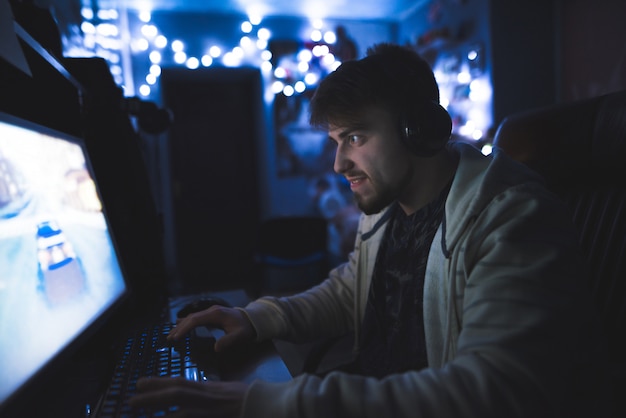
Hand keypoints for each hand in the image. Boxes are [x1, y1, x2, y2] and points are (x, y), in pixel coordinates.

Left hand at [129, 376, 247, 417]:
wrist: (267, 404)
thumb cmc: (248, 399)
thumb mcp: (225, 392)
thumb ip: (209, 393)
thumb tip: (194, 395)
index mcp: (209, 388)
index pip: (180, 383)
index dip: (158, 382)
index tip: (140, 383)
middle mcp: (207, 396)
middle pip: (176, 392)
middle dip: (152, 395)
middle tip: (131, 400)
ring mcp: (210, 409)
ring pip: (181, 409)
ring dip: (160, 409)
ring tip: (139, 409)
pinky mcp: (215, 417)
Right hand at [168, 305, 256, 351]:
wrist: (253, 319)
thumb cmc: (246, 328)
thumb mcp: (239, 336)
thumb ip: (228, 341)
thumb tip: (215, 348)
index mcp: (216, 314)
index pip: (195, 320)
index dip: (184, 328)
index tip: (176, 337)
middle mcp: (211, 310)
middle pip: (191, 318)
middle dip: (180, 328)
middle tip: (169, 338)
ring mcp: (212, 311)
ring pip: (193, 316)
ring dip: (182, 324)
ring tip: (172, 333)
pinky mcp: (212, 314)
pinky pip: (197, 317)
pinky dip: (187, 322)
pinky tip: (180, 324)